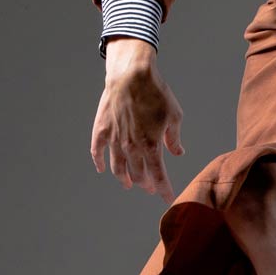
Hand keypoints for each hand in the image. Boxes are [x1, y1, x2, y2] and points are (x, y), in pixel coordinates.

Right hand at [89, 46, 184, 203]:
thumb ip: (174, 139)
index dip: (163, 190)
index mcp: (151, 145)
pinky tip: (102, 169)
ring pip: (118, 168)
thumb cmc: (156, 93)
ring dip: (124, 178)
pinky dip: (99, 162)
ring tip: (128, 184)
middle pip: (138, 174)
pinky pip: (97, 151)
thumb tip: (177, 152)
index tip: (168, 199)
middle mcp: (131, 147)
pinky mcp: (101, 130)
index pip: (158, 176)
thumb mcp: (174, 116)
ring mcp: (114, 139)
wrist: (131, 75)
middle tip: (150, 188)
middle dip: (145, 184)